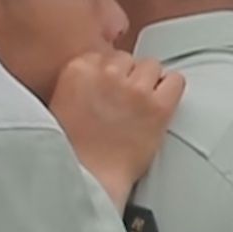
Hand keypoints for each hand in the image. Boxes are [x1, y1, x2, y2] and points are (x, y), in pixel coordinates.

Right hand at [50, 51, 185, 211]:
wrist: (88, 177)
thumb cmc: (70, 148)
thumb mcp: (57, 103)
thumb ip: (76, 82)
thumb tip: (95, 75)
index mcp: (77, 70)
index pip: (102, 55)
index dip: (105, 72)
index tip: (105, 87)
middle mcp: (107, 74)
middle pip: (126, 59)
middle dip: (125, 76)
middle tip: (121, 98)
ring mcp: (135, 89)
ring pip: (151, 66)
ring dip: (147, 81)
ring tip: (139, 102)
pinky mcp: (159, 107)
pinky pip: (175, 81)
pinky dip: (169, 88)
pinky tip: (159, 102)